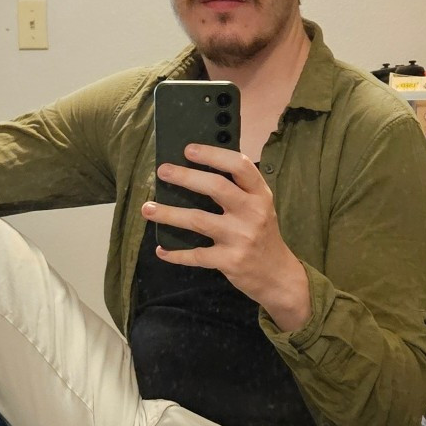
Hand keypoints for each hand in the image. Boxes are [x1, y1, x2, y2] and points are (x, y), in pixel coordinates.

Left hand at [143, 145, 311, 331]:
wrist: (278, 275)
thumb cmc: (263, 235)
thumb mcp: (260, 207)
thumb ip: (239, 190)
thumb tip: (198, 169)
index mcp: (260, 195)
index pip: (240, 165)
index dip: (213, 155)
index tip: (188, 150)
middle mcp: (252, 213)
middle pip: (216, 188)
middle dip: (185, 177)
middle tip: (163, 171)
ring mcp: (241, 238)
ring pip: (198, 220)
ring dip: (169, 213)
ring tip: (147, 208)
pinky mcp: (230, 261)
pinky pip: (196, 255)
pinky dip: (176, 254)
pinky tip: (162, 250)